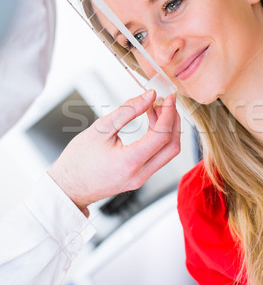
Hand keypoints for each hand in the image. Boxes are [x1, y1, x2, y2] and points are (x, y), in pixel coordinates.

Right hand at [48, 90, 179, 214]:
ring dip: (166, 130)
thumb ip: (127, 111)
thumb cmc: (77, 160)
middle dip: (173, 121)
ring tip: (154, 110)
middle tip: (166, 103)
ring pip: (167, 153)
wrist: (67, 188)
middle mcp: (140, 174)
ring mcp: (141, 179)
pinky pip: (157, 158)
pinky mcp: (139, 178)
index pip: (162, 135)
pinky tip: (150, 124)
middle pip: (172, 147)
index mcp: (130, 162)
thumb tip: (149, 96)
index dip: (169, 113)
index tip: (168, 98)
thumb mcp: (100, 129)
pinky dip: (158, 139)